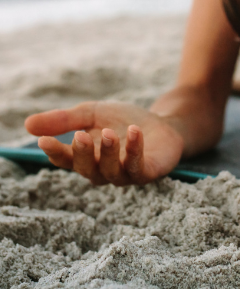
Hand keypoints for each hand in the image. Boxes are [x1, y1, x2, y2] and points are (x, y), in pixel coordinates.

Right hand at [25, 101, 183, 185]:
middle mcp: (104, 171)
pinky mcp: (149, 172)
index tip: (44, 140)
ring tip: (109, 133)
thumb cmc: (124, 121)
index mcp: (87, 158)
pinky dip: (135, 150)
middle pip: (87, 170)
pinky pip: (139, 167)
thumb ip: (65, 120)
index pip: (66, 161)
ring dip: (109, 153)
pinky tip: (133, 132)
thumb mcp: (92, 114)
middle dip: (82, 154)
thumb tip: (28, 125)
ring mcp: (127, 174)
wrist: (162, 123)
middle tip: (80, 136)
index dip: (55, 153)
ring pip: (112, 172)